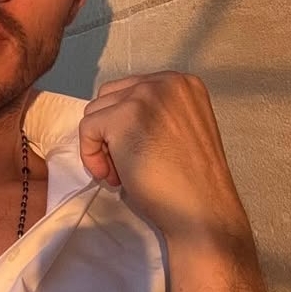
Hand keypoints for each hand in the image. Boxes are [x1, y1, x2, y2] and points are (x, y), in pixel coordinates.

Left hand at [80, 71, 267, 291]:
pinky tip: (112, 177)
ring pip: (95, 111)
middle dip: (110, 131)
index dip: (124, 124)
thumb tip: (112, 118)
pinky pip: (87, 128)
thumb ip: (154, 114)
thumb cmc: (191, 180)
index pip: (132, 90)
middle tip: (124, 165)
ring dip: (102, 145)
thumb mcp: (179, 130)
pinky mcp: (124, 117)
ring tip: (121, 173)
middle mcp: (166, 81)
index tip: (135, 151)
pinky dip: (91, 155)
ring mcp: (145, 96)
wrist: (202, 210)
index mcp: (182, 83)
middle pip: (110, 96)